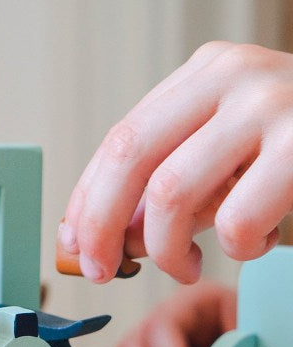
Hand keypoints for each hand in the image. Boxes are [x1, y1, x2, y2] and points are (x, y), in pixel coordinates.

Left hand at [60, 42, 292, 282]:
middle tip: (104, 272)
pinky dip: (232, 249)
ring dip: (166, 249)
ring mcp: (272, 105)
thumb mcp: (229, 155)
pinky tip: (249, 246)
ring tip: (186, 265)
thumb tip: (103, 236)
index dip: (87, 200)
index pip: (120, 139)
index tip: (75, 246)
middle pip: (129, 158)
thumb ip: (170, 183)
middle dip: (103, 227)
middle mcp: (233, 76)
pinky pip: (235, 219)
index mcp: (206, 74)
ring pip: (170, 193)